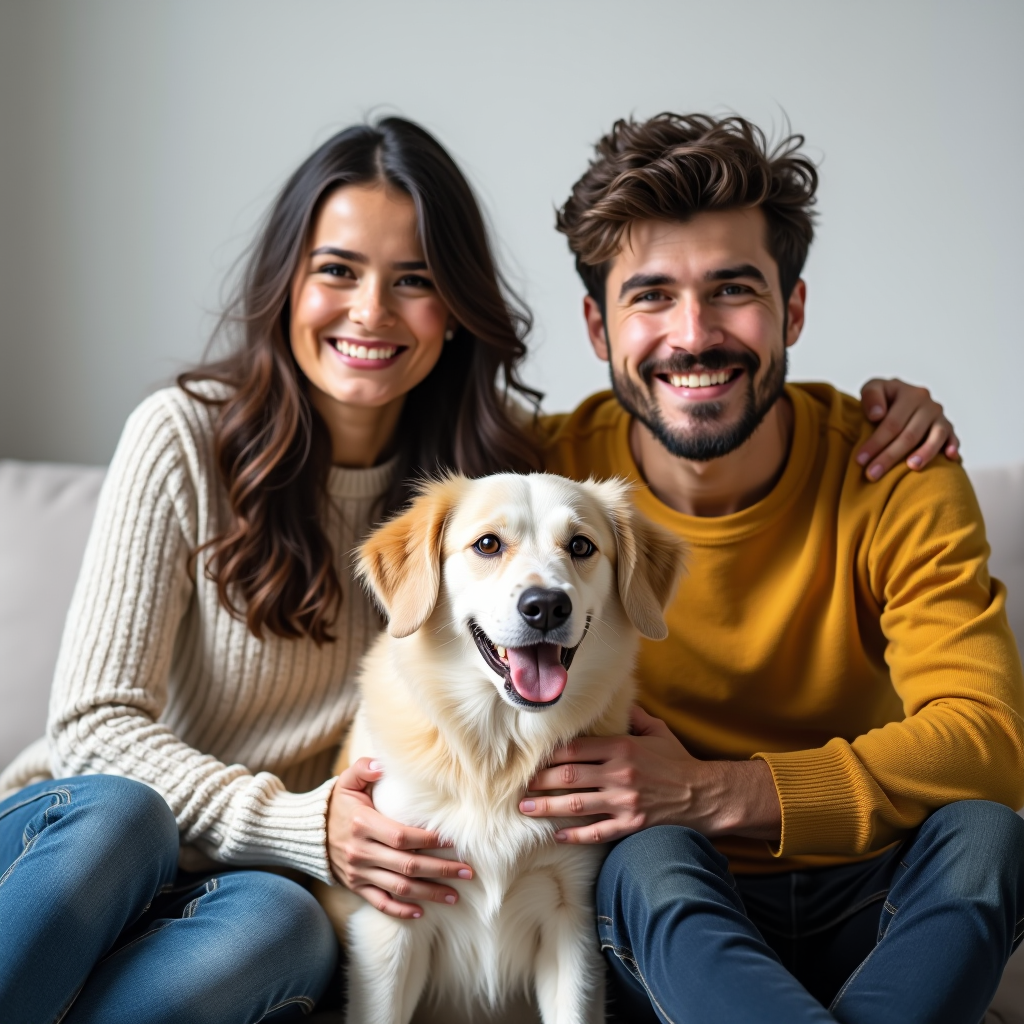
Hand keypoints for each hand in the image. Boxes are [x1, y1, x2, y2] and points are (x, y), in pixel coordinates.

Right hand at [326, 757, 472, 918]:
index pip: (402, 836)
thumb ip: (364, 768)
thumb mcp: (347, 781)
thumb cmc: (338, 804)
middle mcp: (361, 852)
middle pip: (407, 865)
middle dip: (440, 870)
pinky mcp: (356, 887)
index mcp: (363, 824)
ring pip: (399, 887)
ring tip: (454, 895)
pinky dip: (401, 910)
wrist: (309, 835)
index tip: (453, 842)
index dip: (428, 840)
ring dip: (429, 893)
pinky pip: (380, 902)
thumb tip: (382, 764)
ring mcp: (359, 873)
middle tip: (467, 872)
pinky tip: (422, 912)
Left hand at [519, 706, 779, 844]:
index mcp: (622, 747)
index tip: (532, 758)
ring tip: (525, 809)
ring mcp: (625, 802)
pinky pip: (597, 832)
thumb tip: (612, 699)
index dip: (550, 755)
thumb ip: (631, 716)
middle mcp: (619, 774)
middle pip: (569, 777)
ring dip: (547, 807)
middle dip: (540, 782)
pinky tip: (558, 835)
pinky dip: (575, 834)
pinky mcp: (631, 825)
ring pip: (576, 804)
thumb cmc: (678, 761)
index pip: (576, 749)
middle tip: (519, 786)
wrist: (705, 794)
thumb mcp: (656, 731)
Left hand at [858, 378, 959, 480]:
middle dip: (890, 456)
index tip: (859, 460)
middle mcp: (928, 405)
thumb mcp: (873, 389)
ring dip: (924, 454)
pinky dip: (953, 447)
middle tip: (873, 474)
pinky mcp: (948, 428)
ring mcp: (940, 417)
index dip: (875, 442)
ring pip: (935, 438)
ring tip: (911, 468)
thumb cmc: (883, 398)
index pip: (892, 423)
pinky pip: (953, 438)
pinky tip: (950, 457)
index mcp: (909, 394)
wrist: (900, 398)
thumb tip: (877, 415)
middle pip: (909, 435)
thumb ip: (871, 396)